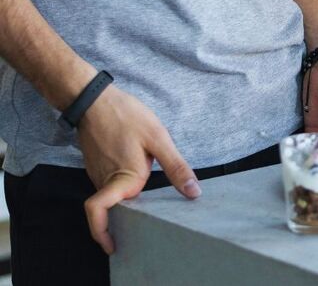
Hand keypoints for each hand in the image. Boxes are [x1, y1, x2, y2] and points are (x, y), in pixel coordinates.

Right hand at [79, 86, 199, 254]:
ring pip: (113, 196)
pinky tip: (141, 178)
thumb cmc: (126, 116)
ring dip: (127, 201)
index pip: (98, 212)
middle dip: (126, 219)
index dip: (102, 233)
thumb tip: (194, 193)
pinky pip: (111, 184)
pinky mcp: (98, 165)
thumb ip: (176, 167)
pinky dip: (124, 188)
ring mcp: (99, 173)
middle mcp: (106, 180)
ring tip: (152, 204)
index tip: (113, 245)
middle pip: (112, 209)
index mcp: (121, 178)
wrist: (95, 98)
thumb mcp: (159, 138)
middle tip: (150, 225)